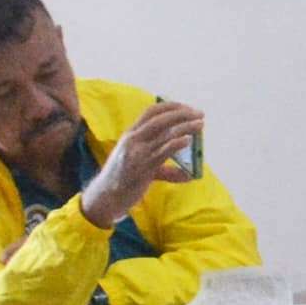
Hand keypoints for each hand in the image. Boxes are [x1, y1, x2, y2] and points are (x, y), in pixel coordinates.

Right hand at [79, 99, 207, 229]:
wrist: (106, 197)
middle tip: (199, 114)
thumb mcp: (140, 166)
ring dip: (185, 126)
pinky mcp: (143, 167)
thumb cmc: (123, 180)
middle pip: (160, 119)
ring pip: (164, 133)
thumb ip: (161, 166)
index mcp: (130, 134)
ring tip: (200, 124)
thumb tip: (187, 174)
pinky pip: (163, 151)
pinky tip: (188, 140)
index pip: (151, 112)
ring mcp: (137, 153)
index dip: (170, 107)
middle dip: (181, 114)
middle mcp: (132, 140)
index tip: (187, 108)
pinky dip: (177, 143)